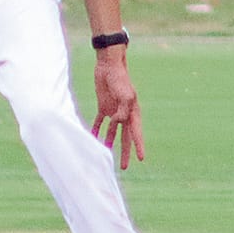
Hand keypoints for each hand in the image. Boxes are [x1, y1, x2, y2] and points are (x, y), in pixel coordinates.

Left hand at [90, 54, 145, 169]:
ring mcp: (114, 111)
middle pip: (125, 137)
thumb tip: (117, 123)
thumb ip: (122, 110)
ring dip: (110, 143)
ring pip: (113, 132)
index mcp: (133, 112)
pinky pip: (99, 122)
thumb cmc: (119, 78)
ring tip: (107, 155)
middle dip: (125, 152)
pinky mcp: (103, 106)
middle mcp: (124, 114)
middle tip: (124, 167)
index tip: (141, 159)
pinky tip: (92, 137)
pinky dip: (96, 129)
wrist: (109, 65)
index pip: (136, 132)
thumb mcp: (124, 94)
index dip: (139, 146)